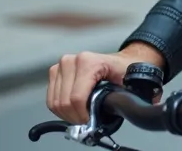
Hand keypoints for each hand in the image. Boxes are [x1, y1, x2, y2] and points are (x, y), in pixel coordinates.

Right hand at [47, 42, 165, 123]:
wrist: (124, 60)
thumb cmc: (127, 70)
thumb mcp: (130, 84)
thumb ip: (126, 99)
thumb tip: (125, 113)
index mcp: (89, 62)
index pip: (76, 98)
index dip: (83, 116)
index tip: (91, 122)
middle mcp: (72, 60)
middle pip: (64, 102)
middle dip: (75, 117)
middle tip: (87, 122)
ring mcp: (63, 64)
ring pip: (54, 101)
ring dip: (67, 114)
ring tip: (82, 117)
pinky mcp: (56, 71)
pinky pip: (51, 98)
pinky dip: (61, 109)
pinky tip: (74, 110)